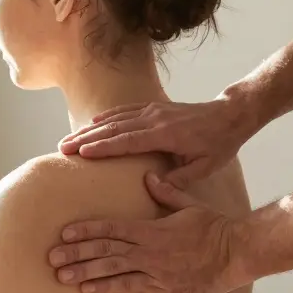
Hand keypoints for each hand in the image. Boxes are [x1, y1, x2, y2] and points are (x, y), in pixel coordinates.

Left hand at [49, 173, 249, 292]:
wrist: (237, 254)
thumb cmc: (214, 227)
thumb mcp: (189, 205)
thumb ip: (166, 192)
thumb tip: (148, 176)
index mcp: (152, 228)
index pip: (111, 227)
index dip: (85, 230)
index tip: (63, 233)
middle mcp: (148, 250)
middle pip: (104, 250)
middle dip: (75, 253)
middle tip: (50, 257)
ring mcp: (154, 271)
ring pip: (112, 271)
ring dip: (84, 273)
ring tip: (60, 276)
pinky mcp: (162, 289)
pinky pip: (129, 288)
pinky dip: (106, 288)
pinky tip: (87, 290)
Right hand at [57, 83, 259, 187]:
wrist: (230, 115)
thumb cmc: (219, 144)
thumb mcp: (204, 167)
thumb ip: (177, 178)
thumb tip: (149, 184)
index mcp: (164, 134)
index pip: (127, 141)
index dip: (102, 147)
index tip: (81, 153)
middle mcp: (154, 119)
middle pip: (113, 128)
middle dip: (85, 139)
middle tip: (62, 149)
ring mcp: (153, 111)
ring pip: (115, 119)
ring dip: (90, 129)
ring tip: (69, 140)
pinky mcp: (154, 108)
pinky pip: (124, 111)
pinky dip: (106, 118)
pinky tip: (92, 124)